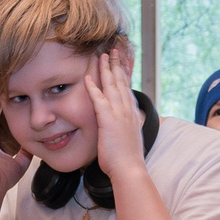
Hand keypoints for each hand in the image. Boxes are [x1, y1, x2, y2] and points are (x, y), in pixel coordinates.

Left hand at [82, 48, 148, 181]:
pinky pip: (99, 100)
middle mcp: (127, 110)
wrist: (130, 168)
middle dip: (116, 65)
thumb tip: (129, 125)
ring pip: (112, 86)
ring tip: (102, 56)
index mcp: (132, 114)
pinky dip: (93, 88)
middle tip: (112, 51)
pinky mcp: (108, 120)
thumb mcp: (131, 140)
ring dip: (106, 69)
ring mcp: (119, 114)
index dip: (123, 74)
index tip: (120, 63)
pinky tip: (87, 78)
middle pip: (121, 82)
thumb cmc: (127, 159)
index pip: (127, 89)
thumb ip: (128, 128)